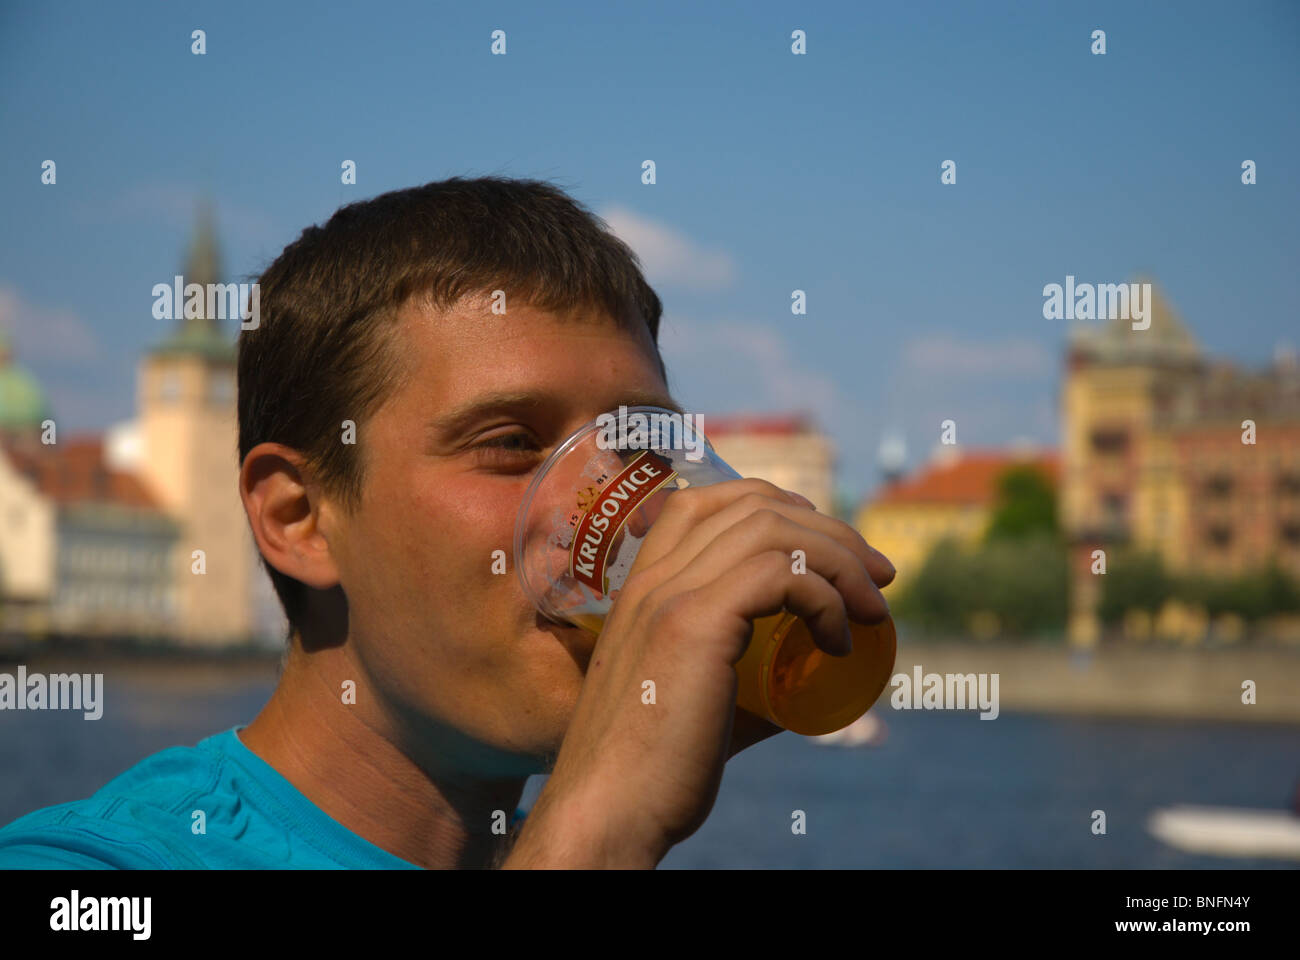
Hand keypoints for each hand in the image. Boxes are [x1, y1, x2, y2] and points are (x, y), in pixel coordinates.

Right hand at [503, 477, 894, 867]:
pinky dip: (826, 599)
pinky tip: (839, 642)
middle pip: (755, 505)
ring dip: (841, 560)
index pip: (709, 500)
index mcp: (642, 586)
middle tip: (877, 576)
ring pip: (774, 530)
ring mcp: (670, 595)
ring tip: (872, 609)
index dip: (780, 507)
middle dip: (831, 530)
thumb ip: (747, 681)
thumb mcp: (699, 703)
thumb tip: (810, 679)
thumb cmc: (653, 773)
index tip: (830, 549)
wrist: (607, 811)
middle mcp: (652, 576)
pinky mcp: (694, 625)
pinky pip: (781, 575)